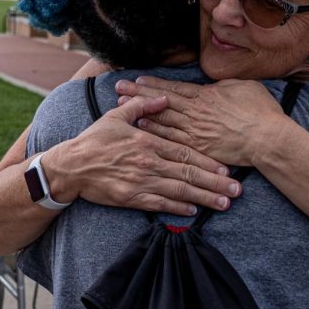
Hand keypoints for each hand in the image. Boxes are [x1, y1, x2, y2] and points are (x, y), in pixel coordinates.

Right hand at [50, 94, 242, 214]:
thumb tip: (164, 97)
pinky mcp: (131, 198)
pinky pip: (159, 204)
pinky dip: (177, 208)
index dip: (208, 162)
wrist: (71, 166)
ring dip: (203, 199)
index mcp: (147, 142)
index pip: (185, 153)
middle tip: (236, 191)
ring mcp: (140, 182)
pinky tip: (193, 211)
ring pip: (178, 192)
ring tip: (223, 204)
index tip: (227, 169)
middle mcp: (148, 163)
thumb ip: (143, 105)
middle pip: (188, 175)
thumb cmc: (94, 140)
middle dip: (215, 184)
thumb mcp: (117, 116)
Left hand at [115, 77, 289, 168]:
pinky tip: (141, 127)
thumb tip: (209, 85)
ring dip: (140, 111)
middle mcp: (196, 112)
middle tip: (118, 88)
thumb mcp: (241, 86)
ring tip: (121, 105)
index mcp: (206, 95)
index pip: (173, 88)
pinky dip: (155, 132)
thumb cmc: (259, 110)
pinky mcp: (198, 148)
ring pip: (162, 119)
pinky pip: (172, 139)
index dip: (153, 84)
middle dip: (138, 94)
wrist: (267, 138)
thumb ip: (220, 86)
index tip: (137, 79)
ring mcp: (195, 130)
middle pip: (161, 101)